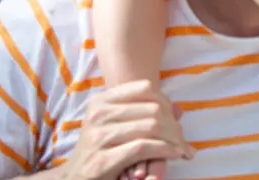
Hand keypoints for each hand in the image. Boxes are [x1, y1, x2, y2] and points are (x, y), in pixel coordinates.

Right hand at [64, 80, 192, 179]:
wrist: (75, 179)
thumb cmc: (100, 151)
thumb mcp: (116, 127)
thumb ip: (144, 116)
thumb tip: (179, 110)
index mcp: (100, 101)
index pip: (145, 88)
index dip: (167, 102)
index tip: (175, 119)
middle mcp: (98, 115)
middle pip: (153, 109)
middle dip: (175, 125)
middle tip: (183, 140)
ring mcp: (99, 137)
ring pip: (152, 127)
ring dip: (175, 139)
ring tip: (183, 148)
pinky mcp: (103, 160)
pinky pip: (145, 147)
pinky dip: (166, 150)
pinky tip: (176, 154)